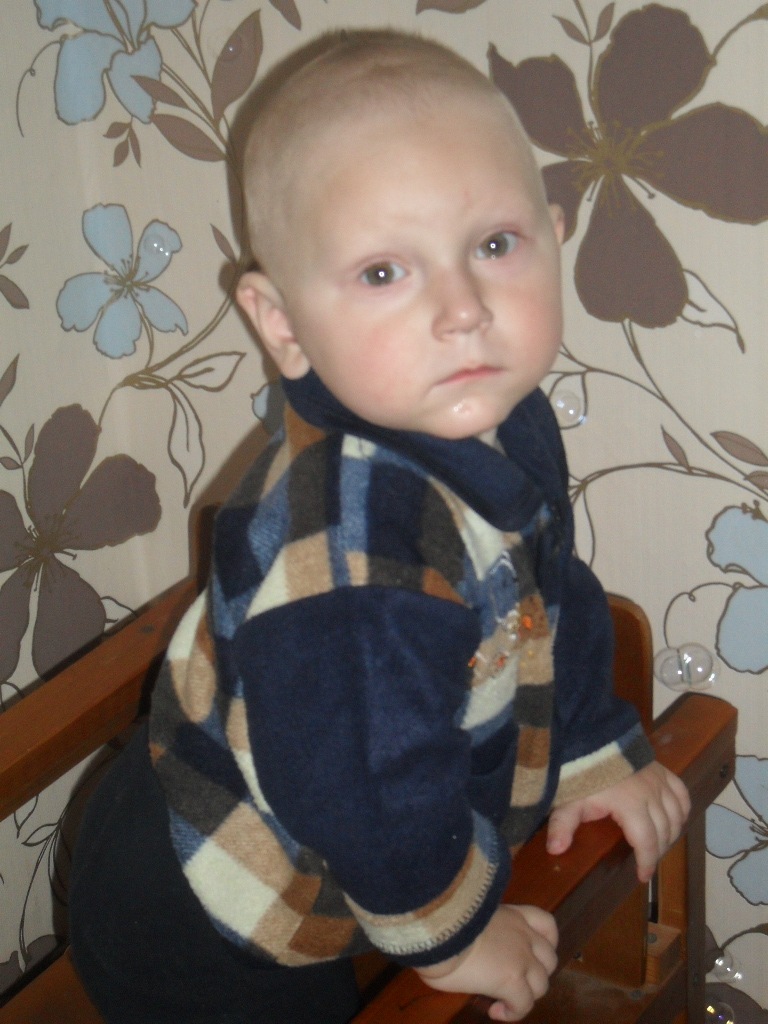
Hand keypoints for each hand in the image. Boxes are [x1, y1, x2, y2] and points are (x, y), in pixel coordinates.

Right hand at [416, 904, 557, 1021]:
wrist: (437, 928)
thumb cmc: (441, 920)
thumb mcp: (466, 917)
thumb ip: (478, 930)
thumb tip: (467, 945)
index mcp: (510, 914)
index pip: (545, 923)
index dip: (547, 942)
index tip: (533, 952)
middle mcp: (522, 934)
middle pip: (549, 959)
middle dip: (536, 973)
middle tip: (513, 980)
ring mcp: (521, 958)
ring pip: (542, 984)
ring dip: (526, 994)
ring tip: (504, 999)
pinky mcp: (513, 981)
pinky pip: (524, 1005)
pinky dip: (513, 1012)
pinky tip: (495, 1012)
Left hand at [546, 762, 690, 881]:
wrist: (593, 736)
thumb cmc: (580, 771)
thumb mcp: (569, 799)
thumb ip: (563, 825)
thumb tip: (554, 850)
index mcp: (630, 805)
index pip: (646, 842)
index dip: (647, 862)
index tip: (642, 877)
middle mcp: (651, 795)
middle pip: (664, 832)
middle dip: (657, 851)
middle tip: (646, 861)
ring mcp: (659, 781)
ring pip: (677, 816)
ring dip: (671, 834)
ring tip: (659, 845)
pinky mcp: (663, 770)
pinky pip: (682, 794)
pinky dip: (683, 810)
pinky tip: (676, 820)